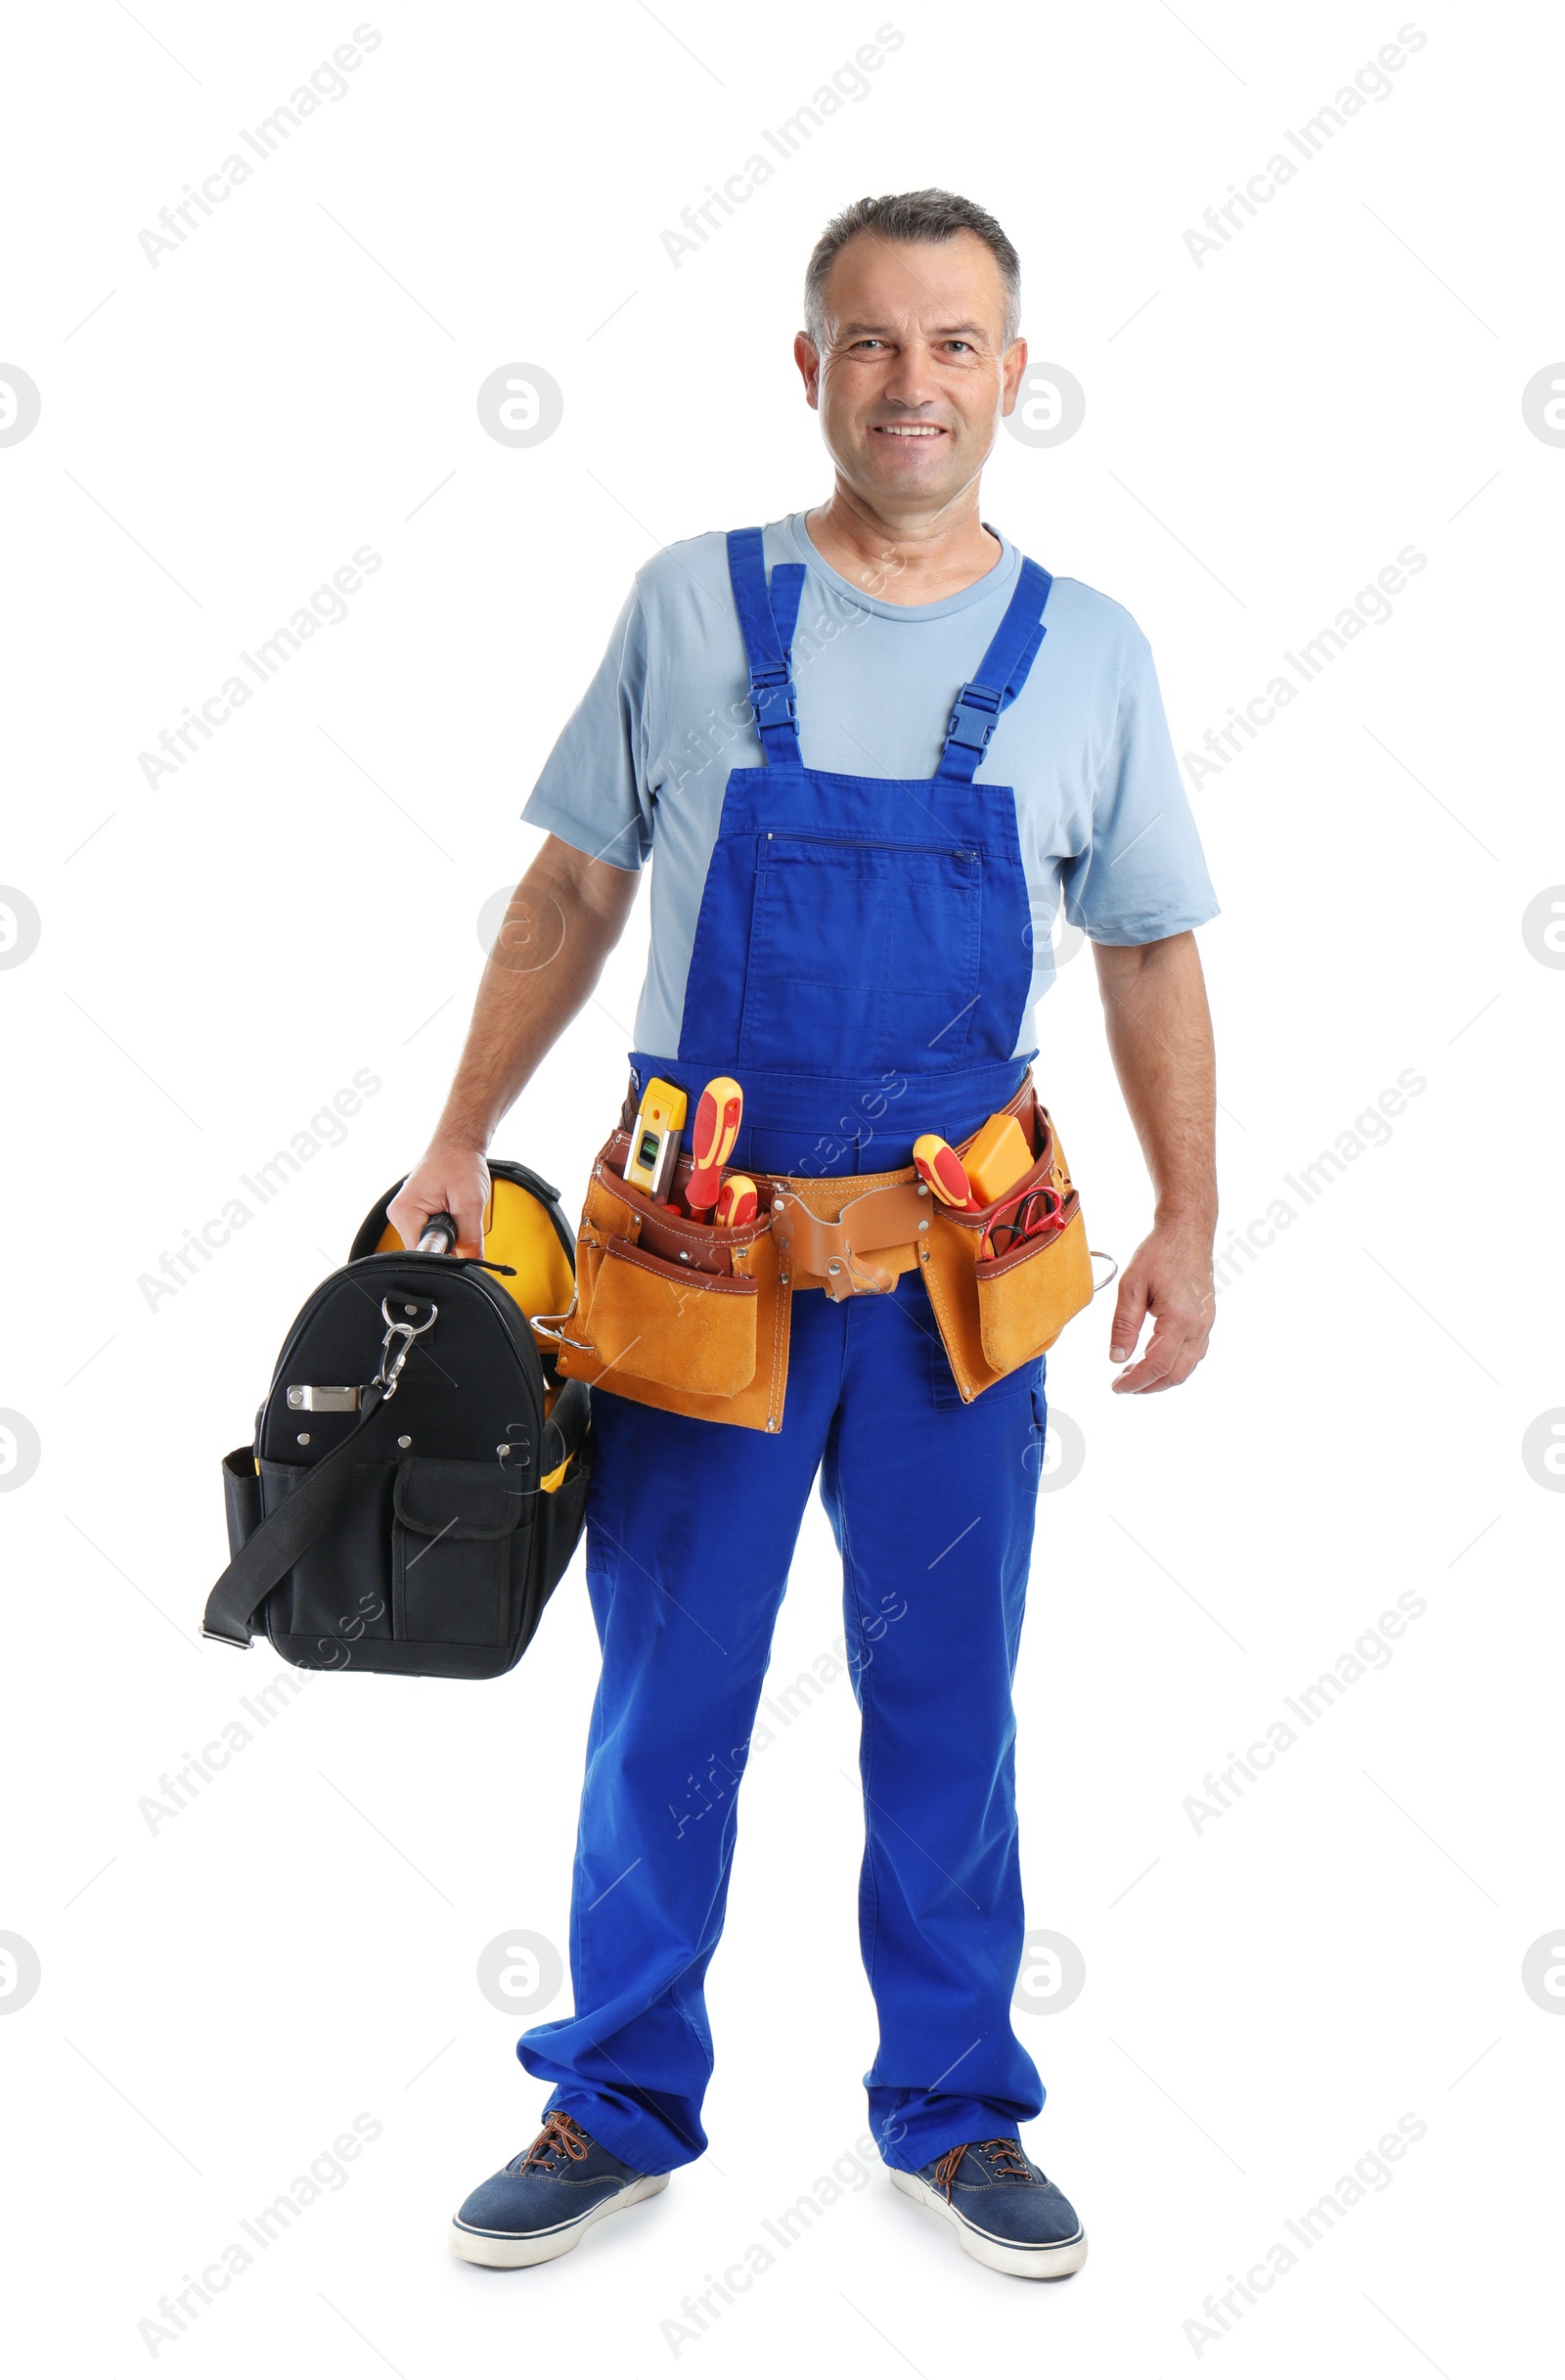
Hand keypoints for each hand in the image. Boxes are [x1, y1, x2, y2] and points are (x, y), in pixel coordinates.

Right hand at [387, 1140, 491, 1258]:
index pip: (423, 1254)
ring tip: (456, 1209)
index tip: (461, 1244)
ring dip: (451, 1234)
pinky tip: (453, 1211)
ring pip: (433, 1243)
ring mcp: (408, 1216)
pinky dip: (449, 1227)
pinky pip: (434, 1233)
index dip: (446, 1255)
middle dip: (450, 1242)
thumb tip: (473, 1263)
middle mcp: (401, 1217)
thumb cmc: (459, 1162)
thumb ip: (470, 1237)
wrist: (458, 1143)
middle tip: (461, 1217)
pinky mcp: (418, 1215)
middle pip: (427, 1251)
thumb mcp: (470, 1202)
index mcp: (405, 1214)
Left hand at [1107, 1219, 1214, 1393]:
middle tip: (1122, 1384)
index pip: (1157, 1365)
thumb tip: (1116, 1358)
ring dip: (1161, 1376)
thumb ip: (1124, 1325)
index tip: (1116, 1386)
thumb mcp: (1131, 1286)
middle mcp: (1199, 1326)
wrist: (1187, 1231)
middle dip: (1148, 1386)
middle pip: (1176, 1374)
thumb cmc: (1159, 1253)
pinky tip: (1153, 1357)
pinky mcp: (1206, 1319)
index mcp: (1179, 1319)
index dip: (1135, 1381)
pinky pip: (1193, 1353)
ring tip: (1133, 1372)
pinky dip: (1173, 1364)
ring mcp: (1206, 1324)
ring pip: (1187, 1366)